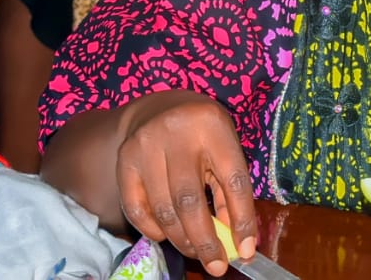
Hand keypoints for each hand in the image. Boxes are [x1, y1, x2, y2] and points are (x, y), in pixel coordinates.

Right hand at [116, 89, 256, 277]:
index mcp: (212, 126)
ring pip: (163, 209)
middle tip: (216, 265)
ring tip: (196, 252)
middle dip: (205, 241)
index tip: (245, 250)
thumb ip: (230, 190)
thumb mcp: (224, 148)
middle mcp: (177, 133)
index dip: (242, 219)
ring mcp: (146, 146)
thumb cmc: (202, 133)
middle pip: (190, 200)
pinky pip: (136, 207)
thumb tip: (238, 242)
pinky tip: (166, 234)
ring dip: (181, 240)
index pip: (232, 180)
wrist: (158, 107)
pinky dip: (153, 229)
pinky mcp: (124, 160)